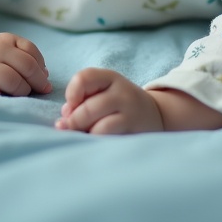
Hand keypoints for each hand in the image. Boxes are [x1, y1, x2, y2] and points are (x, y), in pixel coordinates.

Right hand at [0, 33, 51, 95]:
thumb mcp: (6, 52)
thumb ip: (27, 59)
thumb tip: (46, 77)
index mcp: (4, 39)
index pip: (32, 53)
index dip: (41, 71)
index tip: (43, 83)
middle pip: (27, 67)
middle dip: (36, 83)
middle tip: (35, 92)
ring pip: (13, 81)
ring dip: (21, 92)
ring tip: (17, 95)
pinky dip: (1, 97)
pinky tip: (0, 98)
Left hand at [56, 69, 221, 133]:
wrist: (157, 115)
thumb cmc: (120, 104)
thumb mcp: (105, 92)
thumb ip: (83, 99)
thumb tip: (64, 120)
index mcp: (111, 78)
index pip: (84, 77)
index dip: (71, 93)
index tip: (70, 107)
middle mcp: (123, 93)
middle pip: (88, 108)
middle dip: (73, 122)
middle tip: (69, 128)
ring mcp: (131, 114)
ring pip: (98, 128)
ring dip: (85, 135)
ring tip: (86, 136)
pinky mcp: (136, 134)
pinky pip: (110, 141)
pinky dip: (97, 144)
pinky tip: (97, 144)